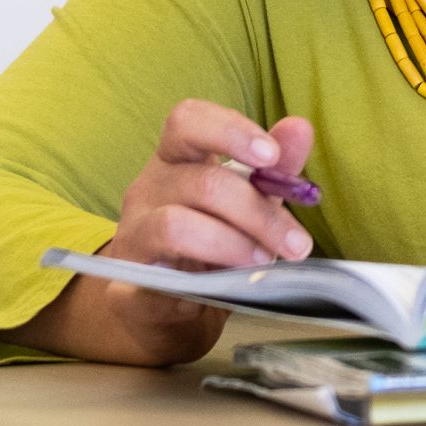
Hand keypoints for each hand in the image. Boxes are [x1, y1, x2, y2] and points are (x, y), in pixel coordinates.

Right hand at [14, 101, 315, 365]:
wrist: (171, 304)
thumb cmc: (213, 238)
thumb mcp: (251, 200)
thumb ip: (275, 167)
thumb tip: (300, 128)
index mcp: (176, 158)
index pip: (187, 121)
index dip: (230, 131)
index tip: (271, 156)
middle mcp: (148, 187)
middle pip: (202, 182)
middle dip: (258, 213)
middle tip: (295, 243)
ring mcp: (131, 232)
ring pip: (177, 224)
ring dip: (232, 244)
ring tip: (263, 261)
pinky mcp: (125, 281)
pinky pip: (158, 277)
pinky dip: (201, 279)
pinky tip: (227, 286)